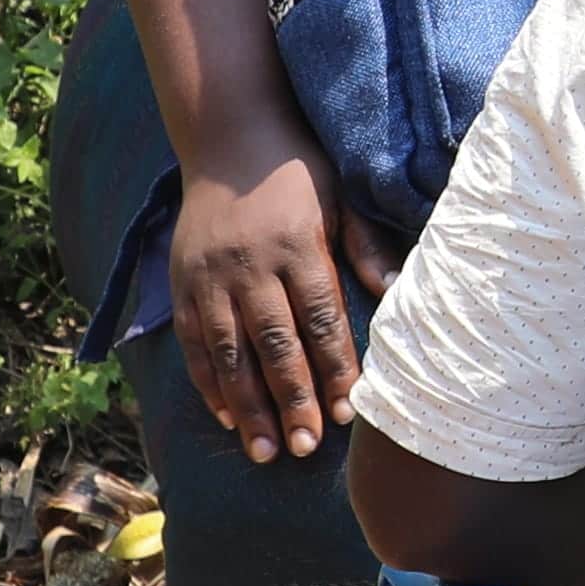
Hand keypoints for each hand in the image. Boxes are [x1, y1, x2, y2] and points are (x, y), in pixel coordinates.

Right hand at [169, 137, 395, 462]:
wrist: (229, 134)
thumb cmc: (299, 170)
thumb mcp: (343, 196)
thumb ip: (367, 247)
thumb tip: (401, 291)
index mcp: (297, 245)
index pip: (321, 320)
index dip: (335, 369)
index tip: (348, 413)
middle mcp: (251, 265)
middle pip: (275, 345)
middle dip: (292, 402)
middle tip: (306, 449)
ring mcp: (210, 277)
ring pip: (229, 354)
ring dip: (248, 407)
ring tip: (265, 451)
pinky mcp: (183, 282)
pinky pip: (194, 342)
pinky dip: (208, 382)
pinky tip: (226, 417)